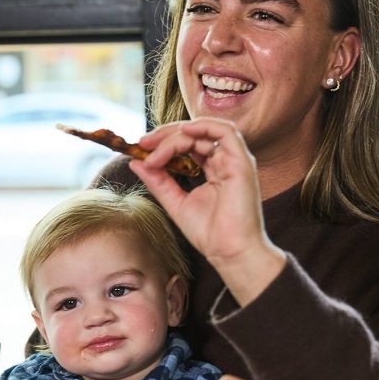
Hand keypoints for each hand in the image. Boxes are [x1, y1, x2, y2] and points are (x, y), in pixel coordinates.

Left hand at [130, 119, 285, 306]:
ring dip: (177, 133)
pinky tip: (183, 132)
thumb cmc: (209, 234)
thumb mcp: (175, 202)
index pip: (188, 144)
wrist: (229, 253)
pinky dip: (203, 126)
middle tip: (143, 143)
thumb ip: (158, 181)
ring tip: (155, 145)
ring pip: (205, 131)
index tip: (141, 150)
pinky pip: (226, 131)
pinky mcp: (242, 163)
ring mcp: (235, 161)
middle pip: (195, 134)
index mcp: (214, 170)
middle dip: (165, 135)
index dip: (164, 143)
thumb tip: (137, 161)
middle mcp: (225, 162)